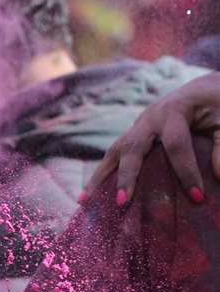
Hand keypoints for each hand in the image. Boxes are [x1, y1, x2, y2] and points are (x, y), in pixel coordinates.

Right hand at [85, 72, 219, 205]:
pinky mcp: (135, 135)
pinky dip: (104, 174)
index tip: (198, 198)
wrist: (205, 88)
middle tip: (122, 203)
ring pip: (115, 151)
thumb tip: (218, 177)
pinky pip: (116, 155)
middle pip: (131, 147)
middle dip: (126, 176)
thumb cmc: (218, 105)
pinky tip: (92, 195)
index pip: (176, 144)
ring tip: (86, 201)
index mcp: (174, 110)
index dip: (186, 171)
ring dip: (100, 176)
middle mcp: (149, 118)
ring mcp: (138, 126)